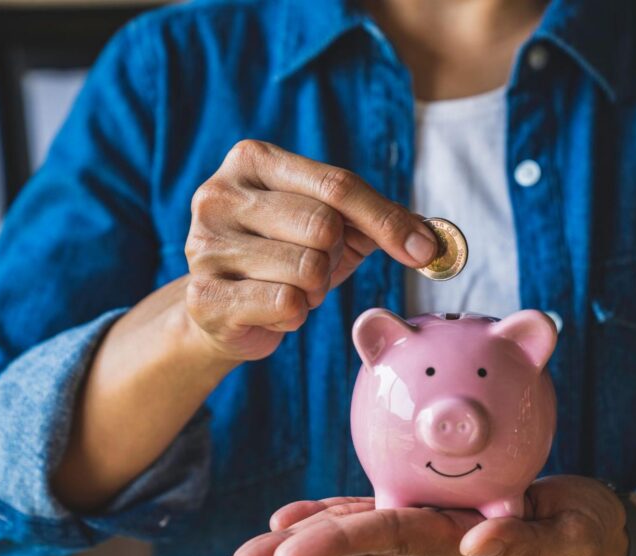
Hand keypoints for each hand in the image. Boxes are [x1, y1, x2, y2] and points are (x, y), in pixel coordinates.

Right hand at [184, 139, 437, 360]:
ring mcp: (204, 244)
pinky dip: (294, 315)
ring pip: (306, 269)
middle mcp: (219, 194)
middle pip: (323, 225)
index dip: (387, 220)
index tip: (424, 250)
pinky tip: (272, 310)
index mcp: (253, 160)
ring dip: (314, 290)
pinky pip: (286, 304)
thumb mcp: (334, 227)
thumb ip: (380, 219)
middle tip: (315, 268)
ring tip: (290, 287)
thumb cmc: (285, 258)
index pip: (338, 185)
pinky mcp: (203, 294)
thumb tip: (432, 241)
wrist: (222, 312)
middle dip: (334, 257)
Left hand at [228, 475, 628, 555]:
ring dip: (302, 536)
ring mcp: (425, 531)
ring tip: (254, 545)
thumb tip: (476, 545)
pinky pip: (374, 513)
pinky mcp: (430, 514)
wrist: (584, 532)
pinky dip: (332, 512)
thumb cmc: (580, 536)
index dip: (333, 542)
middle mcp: (429, 542)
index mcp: (453, 546)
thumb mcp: (565, 541)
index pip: (386, 540)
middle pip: (354, 540)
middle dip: (296, 551)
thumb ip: (524, 546)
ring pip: (354, 530)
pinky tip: (294, 516)